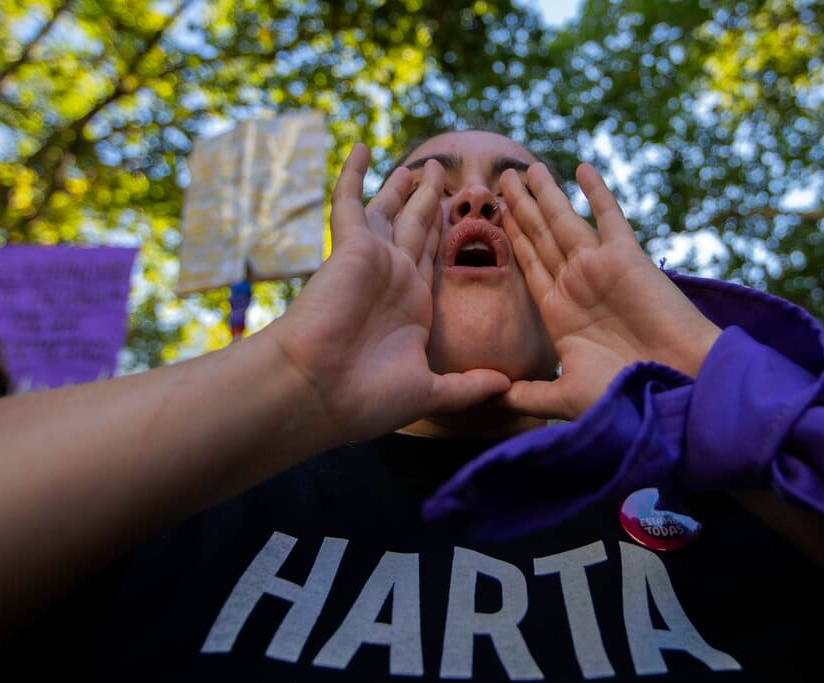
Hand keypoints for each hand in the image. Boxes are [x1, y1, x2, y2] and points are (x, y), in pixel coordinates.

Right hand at [266, 144, 509, 441]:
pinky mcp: (350, 249)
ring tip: (422, 163)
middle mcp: (395, 280)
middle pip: (418, 229)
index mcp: (413, 308)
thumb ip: (467, 386)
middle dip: (431, 202)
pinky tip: (362, 147)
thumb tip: (504, 386)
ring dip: (406, 186)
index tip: (467, 217)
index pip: (434, 261)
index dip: (450, 237)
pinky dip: (353, 175)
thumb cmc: (366, 399)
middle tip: (443, 175)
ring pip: (392, 211)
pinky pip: (350, 203)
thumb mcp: (430, 392)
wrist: (319, 393)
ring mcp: (373, 262)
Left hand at [497, 162, 720, 419]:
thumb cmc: (624, 395)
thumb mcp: (565, 396)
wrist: (676, 386)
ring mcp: (599, 267)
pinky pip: (607, 217)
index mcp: (559, 312)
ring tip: (525, 169)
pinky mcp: (626, 257)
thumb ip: (530, 394)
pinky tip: (582, 167)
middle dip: (520, 208)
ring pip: (564, 221)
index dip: (510, 239)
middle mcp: (575, 284)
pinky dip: (596, 192)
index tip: (490, 216)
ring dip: (546, 194)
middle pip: (539, 236)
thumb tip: (495, 396)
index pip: (528, 265)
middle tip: (501, 179)